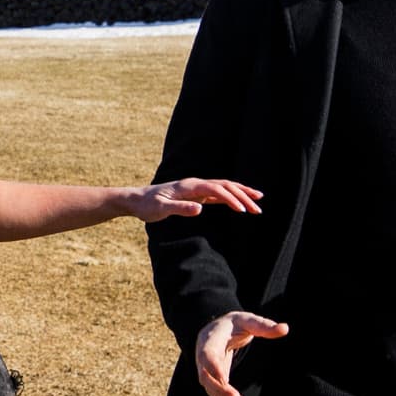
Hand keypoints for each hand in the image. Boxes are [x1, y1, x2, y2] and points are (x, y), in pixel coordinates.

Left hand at [118, 176, 263, 223]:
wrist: (137, 200)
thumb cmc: (147, 205)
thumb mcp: (160, 209)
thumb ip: (179, 208)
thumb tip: (200, 209)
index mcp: (189, 186)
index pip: (216, 189)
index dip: (231, 199)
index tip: (242, 211)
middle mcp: (195, 184)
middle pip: (225, 186)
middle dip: (243, 196)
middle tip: (258, 208)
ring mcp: (197, 188)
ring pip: (224, 188)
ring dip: (241, 194)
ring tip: (258, 202)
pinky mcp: (196, 195)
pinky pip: (218, 194)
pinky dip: (232, 197)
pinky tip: (241, 203)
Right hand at [190, 310, 286, 395]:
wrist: (216, 329)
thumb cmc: (233, 324)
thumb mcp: (247, 321)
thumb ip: (263, 325)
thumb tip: (285, 329)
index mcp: (211, 339)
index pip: (207, 355)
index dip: (212, 367)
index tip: (224, 379)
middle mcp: (203, 356)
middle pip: (205, 376)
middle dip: (219, 388)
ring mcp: (205, 369)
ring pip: (209, 387)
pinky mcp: (211, 379)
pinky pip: (213, 392)